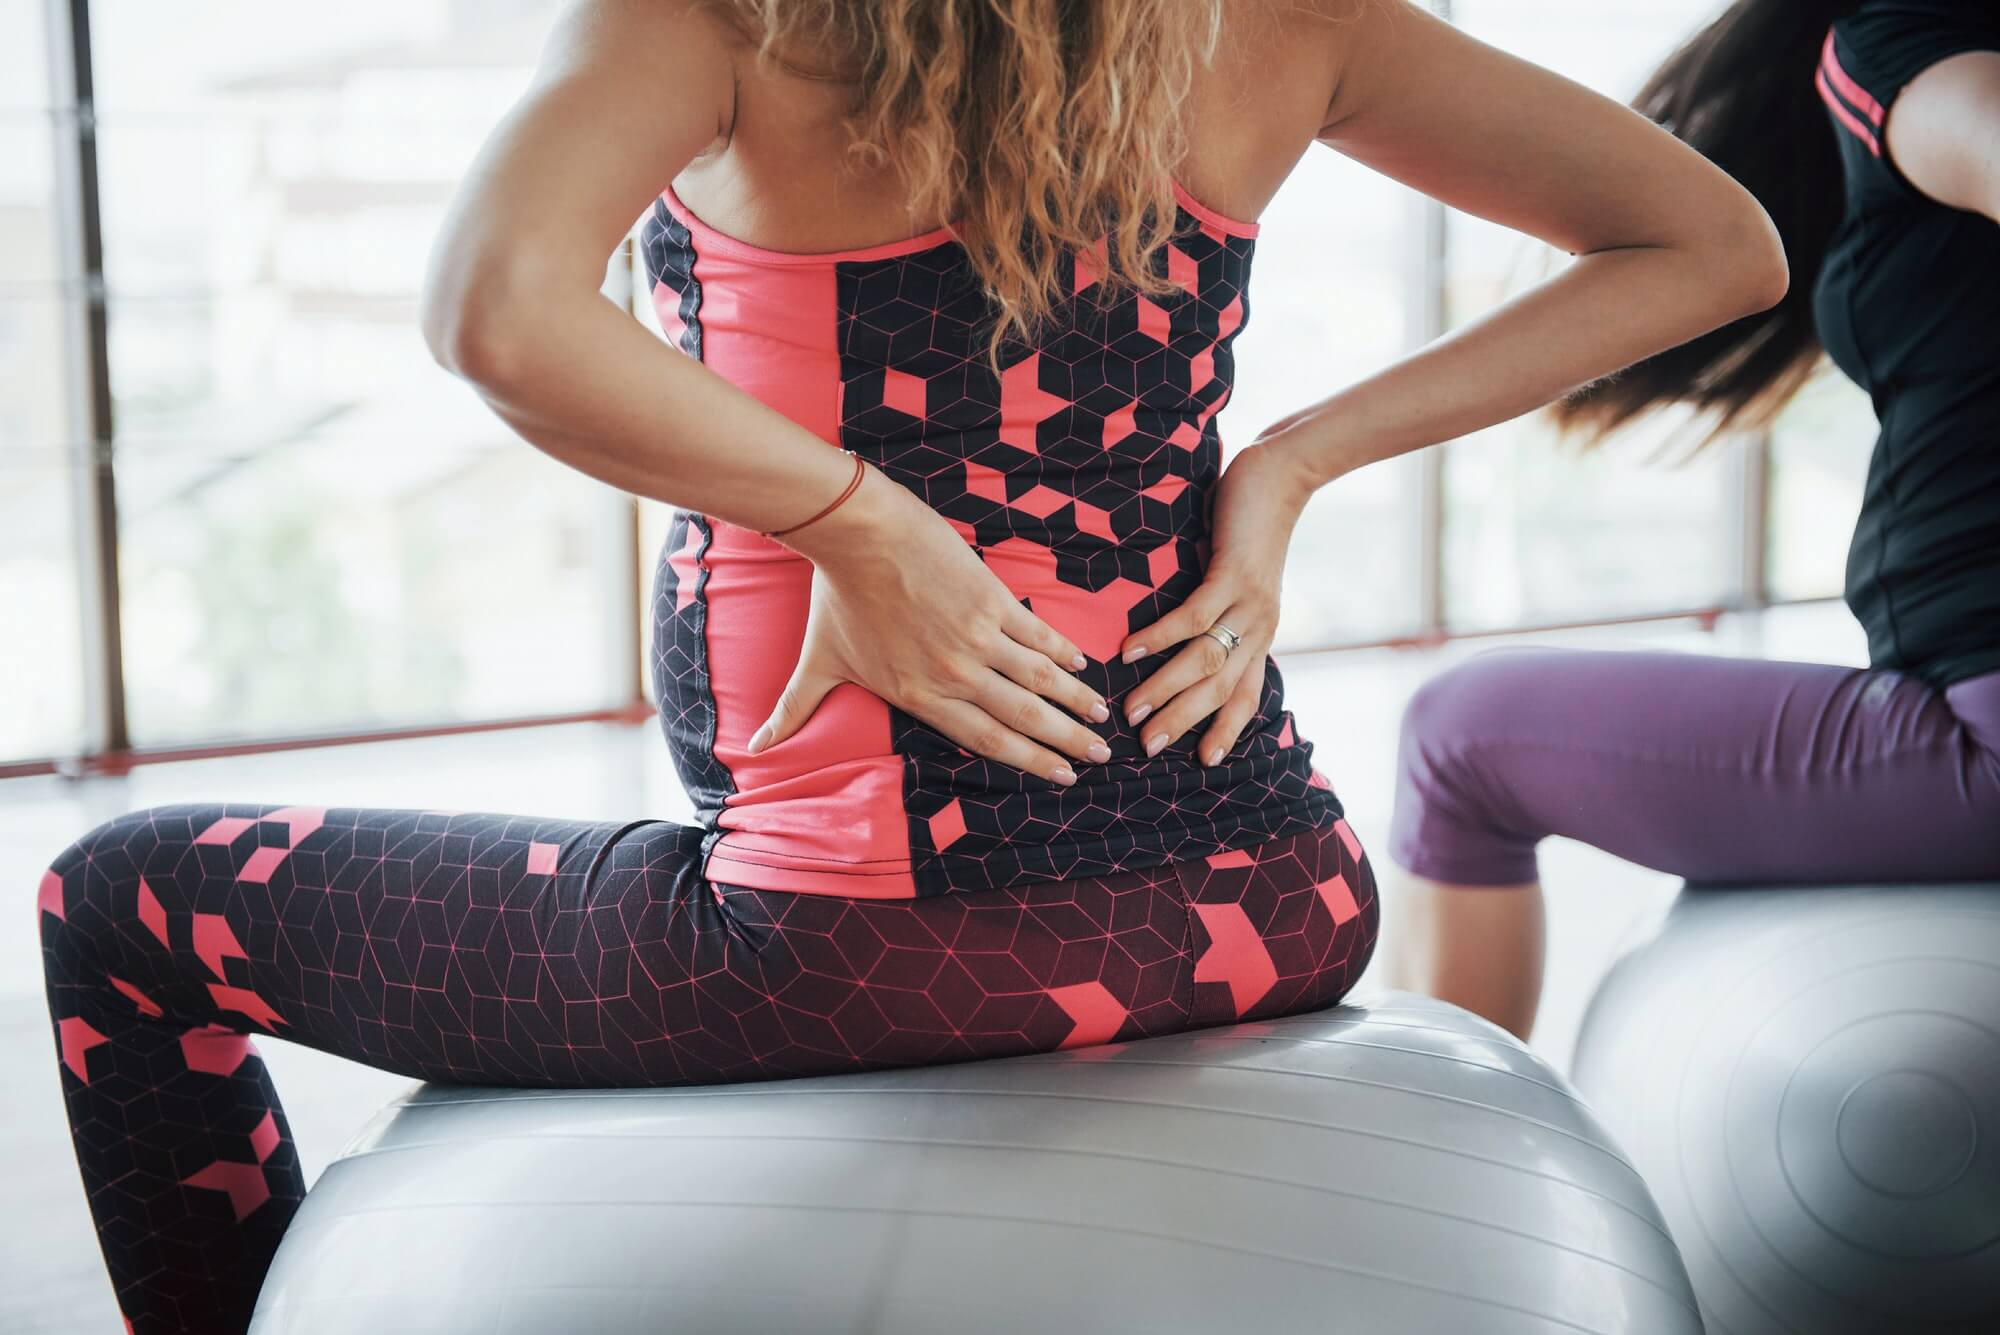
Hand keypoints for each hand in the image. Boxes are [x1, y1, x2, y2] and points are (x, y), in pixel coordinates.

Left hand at [750, 465, 1112, 784]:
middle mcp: (955, 674)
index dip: (1029, 761)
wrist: (857, 534)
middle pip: (1024, 718)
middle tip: (1100, 757)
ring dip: (1076, 701)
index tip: (1060, 776)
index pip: (986, 739)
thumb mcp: (816, 663)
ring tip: (1103, 716)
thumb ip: (794, 711)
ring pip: (1041, 681)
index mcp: (921, 696)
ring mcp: (978, 637)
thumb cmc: (835, 598)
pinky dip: (1063, 652)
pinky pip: (1036, 635)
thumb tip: (755, 748)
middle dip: (1067, 741)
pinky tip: (1084, 665)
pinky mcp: (991, 600)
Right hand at [1118, 441, 1316, 765]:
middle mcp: (1260, 628)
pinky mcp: (1232, 573)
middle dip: (1184, 722)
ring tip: (1132, 710)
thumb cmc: (1250, 532)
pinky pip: (1193, 614)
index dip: (1227, 730)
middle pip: (1221, 688)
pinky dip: (1160, 636)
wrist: (1279, 479)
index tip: (1205, 763)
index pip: (1247, 696)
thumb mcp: (1239, 586)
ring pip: (1206, 659)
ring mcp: (1247, 602)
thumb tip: (1182, 647)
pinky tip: (1130, 650)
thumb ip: (1220, 618)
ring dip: (1167, 688)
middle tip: (1148, 747)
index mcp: (1261, 636)